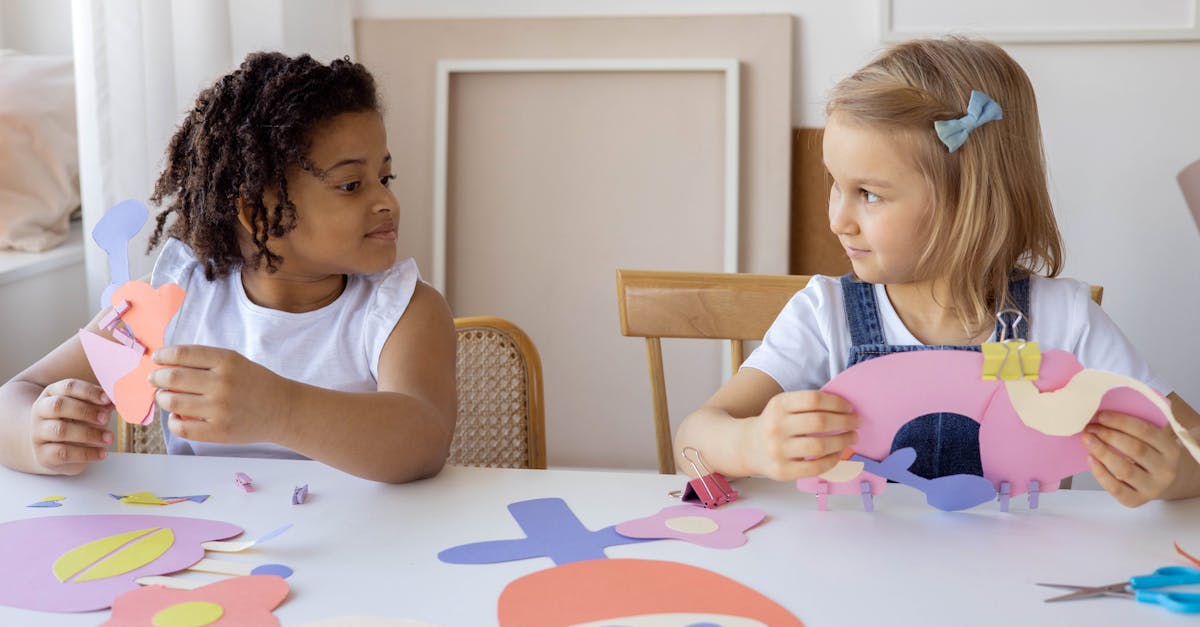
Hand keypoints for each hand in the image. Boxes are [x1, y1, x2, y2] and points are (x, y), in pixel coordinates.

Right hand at [30, 379, 111, 473]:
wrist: (52, 450)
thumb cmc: (74, 423)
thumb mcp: (86, 410)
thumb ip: (99, 405)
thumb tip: (115, 402)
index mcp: (52, 394)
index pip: (68, 387)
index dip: (88, 392)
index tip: (107, 399)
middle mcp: (41, 411)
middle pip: (59, 406)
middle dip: (85, 411)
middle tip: (106, 419)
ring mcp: (38, 433)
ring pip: (60, 430)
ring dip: (89, 434)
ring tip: (108, 438)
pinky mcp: (42, 454)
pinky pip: (62, 453)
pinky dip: (85, 453)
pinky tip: (102, 453)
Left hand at [150, 346, 291, 444]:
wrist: (283, 410)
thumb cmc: (256, 384)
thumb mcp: (236, 362)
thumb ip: (206, 361)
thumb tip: (166, 363)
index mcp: (227, 360)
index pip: (182, 354)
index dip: (163, 355)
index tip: (157, 358)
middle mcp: (223, 383)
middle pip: (173, 377)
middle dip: (157, 377)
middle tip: (154, 379)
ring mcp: (220, 408)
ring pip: (173, 401)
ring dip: (162, 398)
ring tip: (165, 397)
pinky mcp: (219, 431)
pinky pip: (182, 427)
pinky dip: (172, 421)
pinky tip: (176, 416)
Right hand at [740, 390, 858, 480]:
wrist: (747, 447)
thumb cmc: (775, 424)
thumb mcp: (783, 406)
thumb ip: (808, 404)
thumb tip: (846, 408)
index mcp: (778, 405)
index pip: (813, 399)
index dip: (836, 402)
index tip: (849, 408)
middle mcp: (776, 426)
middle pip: (819, 422)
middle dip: (845, 422)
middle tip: (856, 423)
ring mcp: (778, 450)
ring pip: (820, 446)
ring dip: (843, 441)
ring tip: (852, 437)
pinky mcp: (782, 471)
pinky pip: (816, 467)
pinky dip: (833, 460)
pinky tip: (838, 453)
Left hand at [1084, 411, 1180, 506]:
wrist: (1156, 481)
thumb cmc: (1147, 454)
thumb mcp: (1150, 441)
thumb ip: (1134, 429)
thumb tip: (1102, 415)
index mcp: (1171, 449)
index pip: (1147, 432)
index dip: (1122, 422)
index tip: (1101, 415)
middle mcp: (1166, 470)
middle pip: (1135, 449)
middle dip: (1109, 436)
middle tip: (1090, 427)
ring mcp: (1152, 488)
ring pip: (1125, 470)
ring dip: (1102, 452)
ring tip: (1087, 440)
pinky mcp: (1136, 501)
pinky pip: (1115, 488)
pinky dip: (1100, 472)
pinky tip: (1090, 458)